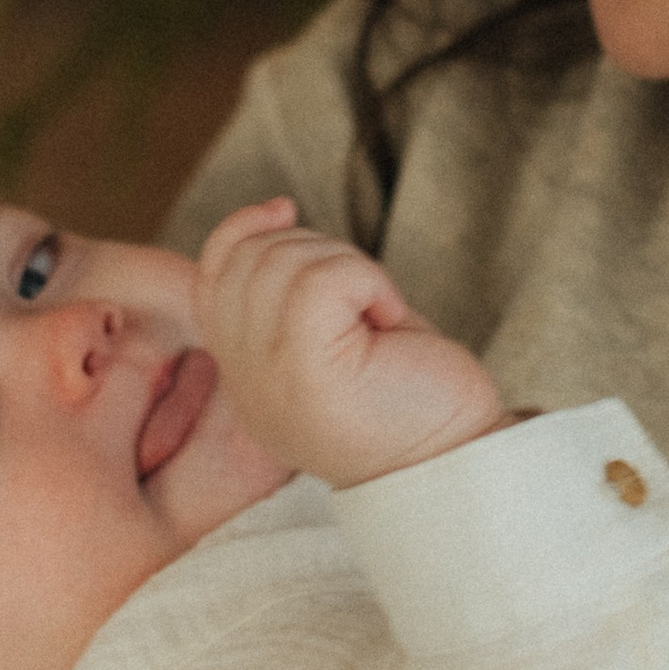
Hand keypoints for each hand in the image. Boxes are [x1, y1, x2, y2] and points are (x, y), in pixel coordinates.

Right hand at [196, 197, 507, 487]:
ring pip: (283, 263)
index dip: (239, 230)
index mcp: (248, 376)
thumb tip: (271, 214)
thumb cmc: (412, 394)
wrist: (458, 460)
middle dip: (315, 250)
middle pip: (248, 259)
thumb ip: (291, 293)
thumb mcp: (338, 335)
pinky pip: (321, 280)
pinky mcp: (304, 372)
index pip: (210, 278)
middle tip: (365, 297)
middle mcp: (245, 383)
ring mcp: (267, 380)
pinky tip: (390, 319)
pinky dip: (367, 280)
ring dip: (349, 267)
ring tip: (380, 314)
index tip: (284, 209)